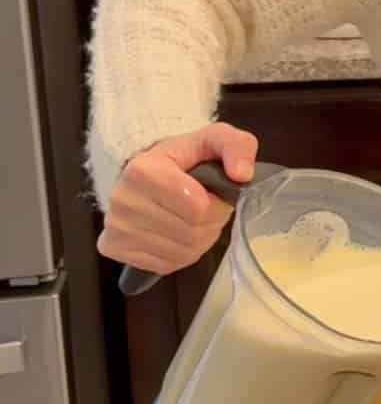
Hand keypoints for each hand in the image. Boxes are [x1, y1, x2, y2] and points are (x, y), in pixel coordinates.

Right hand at [97, 122, 258, 276]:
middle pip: (191, 232)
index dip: (217, 204)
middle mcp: (123, 200)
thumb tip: (243, 175)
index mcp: (143, 170)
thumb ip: (236, 146)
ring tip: (194, 219)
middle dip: (212, 223)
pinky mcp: (114, 248)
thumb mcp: (214, 139)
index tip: (214, 192)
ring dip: (200, 240)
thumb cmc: (183, 157)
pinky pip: (166, 265)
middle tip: (208, 208)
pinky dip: (182, 254)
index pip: (198, 208)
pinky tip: (178, 234)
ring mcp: (116, 227)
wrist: (145, 172)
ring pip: (182, 252)